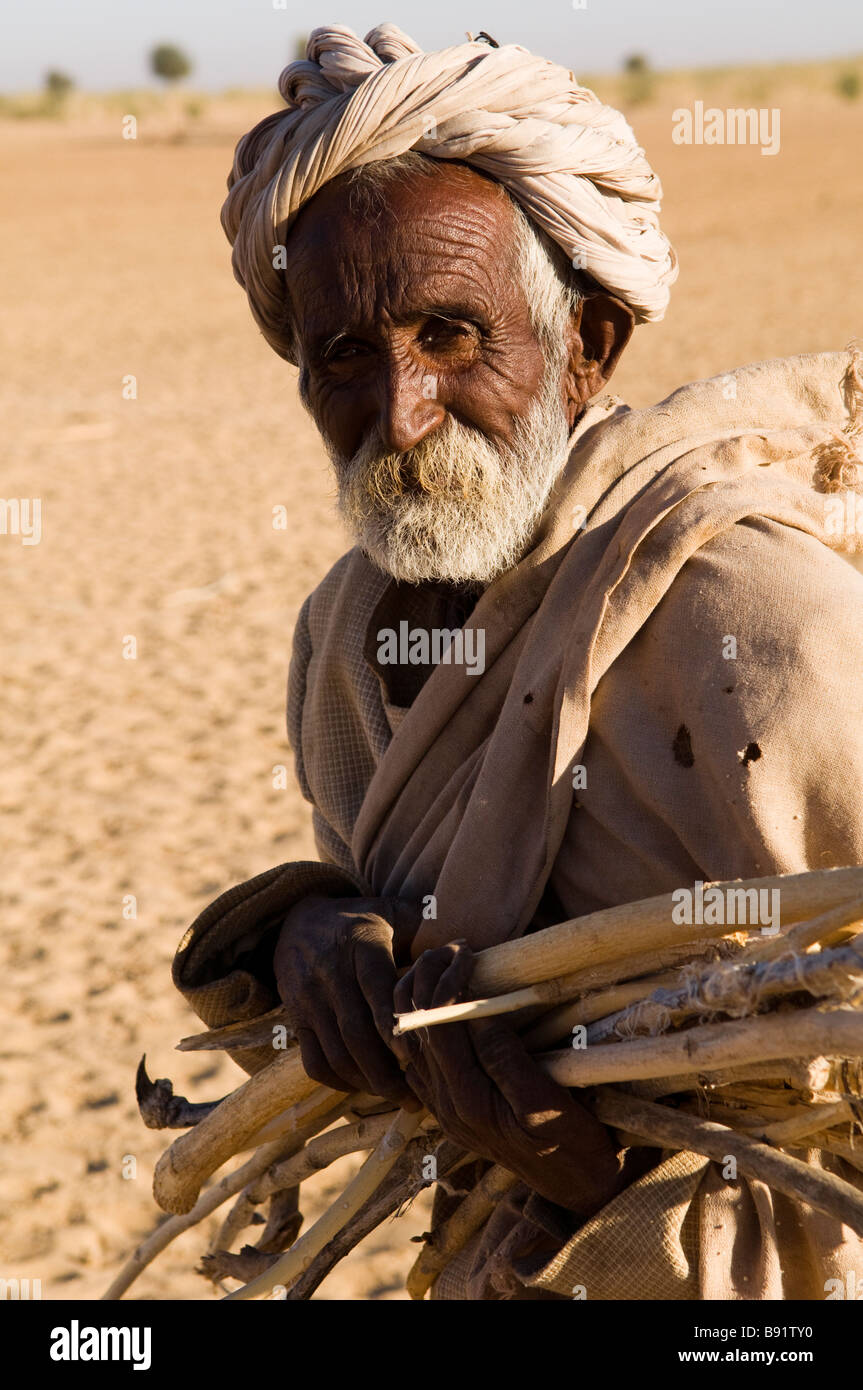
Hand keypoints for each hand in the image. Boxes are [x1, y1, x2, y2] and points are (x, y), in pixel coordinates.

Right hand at [274, 894, 420, 1106]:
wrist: (296, 921)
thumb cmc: (359, 921)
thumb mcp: (390, 912)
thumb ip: (423, 925)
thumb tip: (464, 942)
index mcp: (360, 944)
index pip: (375, 990)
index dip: (394, 1026)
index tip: (414, 1056)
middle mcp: (330, 972)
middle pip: (356, 1032)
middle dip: (387, 1071)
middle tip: (414, 1096)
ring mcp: (308, 998)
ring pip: (336, 1053)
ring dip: (367, 1082)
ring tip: (396, 1095)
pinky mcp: (295, 1018)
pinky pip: (314, 1062)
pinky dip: (338, 1082)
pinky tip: (363, 1086)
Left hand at [392, 942, 625, 1215]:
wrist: (579, 1191)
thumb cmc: (576, 1145)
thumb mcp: (548, 1104)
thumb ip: (506, 1060)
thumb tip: (477, 1014)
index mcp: (468, 1103)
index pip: (440, 1029)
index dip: (447, 984)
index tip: (468, 951)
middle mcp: (447, 1107)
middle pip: (416, 1032)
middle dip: (427, 981)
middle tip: (451, 947)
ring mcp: (445, 1110)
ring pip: (410, 1044)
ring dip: (418, 998)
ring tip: (439, 963)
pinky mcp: (451, 1110)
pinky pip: (419, 1061)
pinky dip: (419, 1024)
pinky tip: (435, 1002)